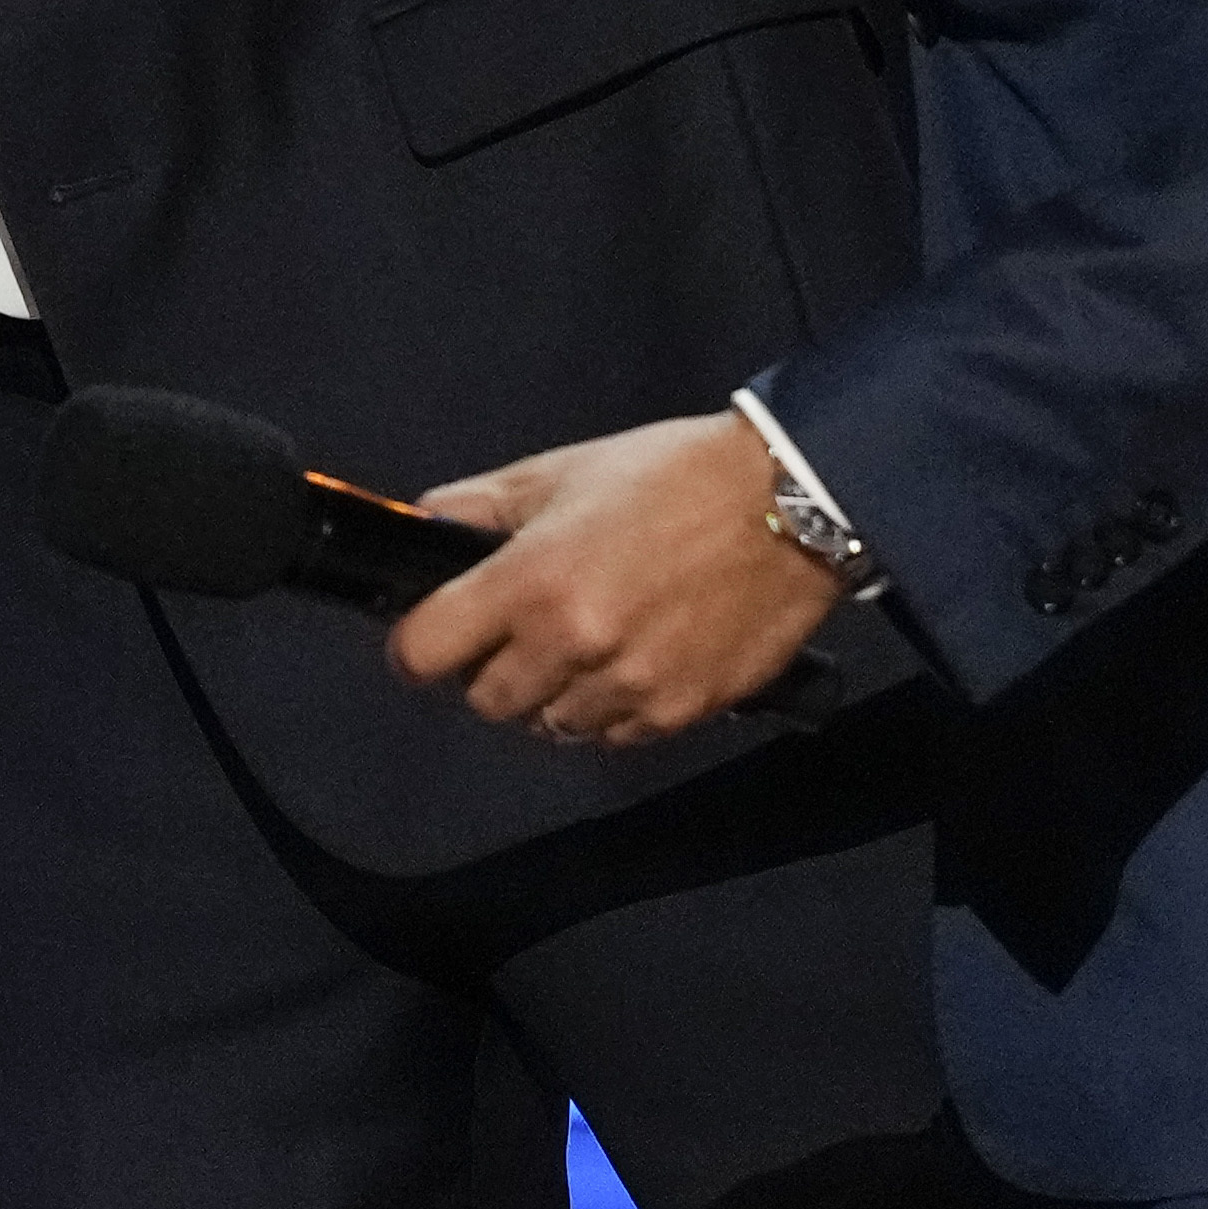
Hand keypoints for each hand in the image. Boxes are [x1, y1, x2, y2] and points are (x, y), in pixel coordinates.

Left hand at [387, 412, 848, 750]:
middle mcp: (575, 644)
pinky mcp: (682, 710)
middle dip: (490, 672)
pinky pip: (617, 736)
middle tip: (517, 637)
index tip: (427, 641)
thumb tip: (427, 523)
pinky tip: (632, 663)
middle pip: (487, 702)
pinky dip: (612, 711)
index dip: (417, 648)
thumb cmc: (674, 477)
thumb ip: (480, 506)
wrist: (790, 504)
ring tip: (585, 646)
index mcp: (531, 581)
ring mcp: (631, 684)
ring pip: (553, 725)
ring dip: (555, 695)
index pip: (426, 652)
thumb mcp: (560, 472)